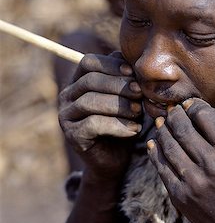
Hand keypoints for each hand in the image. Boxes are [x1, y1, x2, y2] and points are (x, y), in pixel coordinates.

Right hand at [58, 52, 142, 176]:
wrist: (115, 159)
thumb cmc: (124, 122)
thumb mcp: (129, 98)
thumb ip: (127, 79)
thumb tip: (132, 62)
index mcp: (79, 81)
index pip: (88, 62)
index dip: (111, 65)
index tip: (133, 74)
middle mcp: (67, 96)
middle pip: (89, 81)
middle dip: (118, 85)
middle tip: (140, 93)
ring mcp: (66, 116)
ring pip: (90, 102)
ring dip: (119, 105)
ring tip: (138, 112)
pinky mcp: (72, 135)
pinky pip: (93, 125)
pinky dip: (117, 125)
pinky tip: (134, 129)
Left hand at [147, 98, 214, 222]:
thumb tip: (196, 113)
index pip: (206, 116)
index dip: (195, 106)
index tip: (190, 105)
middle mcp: (212, 164)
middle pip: (183, 128)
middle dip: (175, 115)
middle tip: (173, 110)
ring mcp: (193, 181)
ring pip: (168, 145)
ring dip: (163, 130)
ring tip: (163, 122)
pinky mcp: (179, 195)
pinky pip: (161, 167)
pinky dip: (156, 151)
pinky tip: (154, 143)